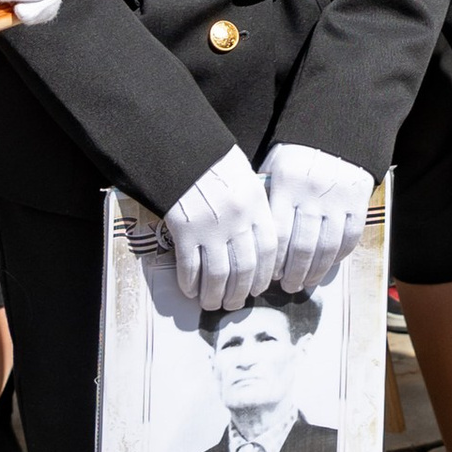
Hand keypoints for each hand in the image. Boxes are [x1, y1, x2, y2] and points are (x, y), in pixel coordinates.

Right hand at [161, 147, 277, 314]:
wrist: (181, 147)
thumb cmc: (214, 161)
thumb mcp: (245, 179)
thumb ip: (253, 209)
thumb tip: (254, 242)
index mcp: (256, 204)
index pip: (270, 248)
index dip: (266, 273)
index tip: (260, 287)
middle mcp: (237, 218)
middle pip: (246, 267)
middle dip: (240, 292)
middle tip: (234, 303)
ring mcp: (211, 226)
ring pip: (218, 274)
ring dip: (215, 294)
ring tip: (212, 304)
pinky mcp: (185, 229)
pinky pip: (190, 266)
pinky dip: (191, 282)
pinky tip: (190, 290)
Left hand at [260, 142, 375, 293]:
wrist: (338, 128)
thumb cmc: (298, 152)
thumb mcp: (275, 167)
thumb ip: (268, 199)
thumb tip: (257, 239)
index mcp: (287, 183)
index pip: (278, 234)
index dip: (273, 261)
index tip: (269, 275)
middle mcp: (313, 192)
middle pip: (302, 247)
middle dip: (293, 274)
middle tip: (287, 287)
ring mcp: (338, 198)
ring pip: (327, 247)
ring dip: (315, 271)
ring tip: (305, 282)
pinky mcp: (359, 201)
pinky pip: (350, 237)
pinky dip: (339, 256)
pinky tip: (328, 264)